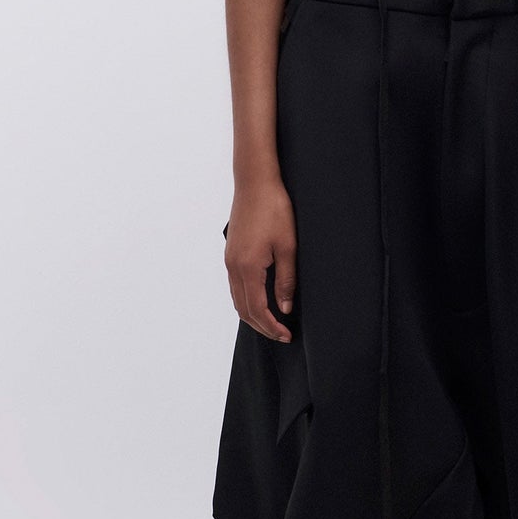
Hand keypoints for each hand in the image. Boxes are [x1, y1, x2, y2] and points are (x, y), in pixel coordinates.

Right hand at [224, 180, 297, 341]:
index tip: (286, 335)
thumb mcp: (287, 246)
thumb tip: (284, 307)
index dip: (271, 326)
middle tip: (281, 334)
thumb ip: (286, 279)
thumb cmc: (274, 209)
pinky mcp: (231, 252)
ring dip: (252, 314)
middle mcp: (233, 267)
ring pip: (237, 298)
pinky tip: (259, 299)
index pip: (257, 309)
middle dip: (262, 326)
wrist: (255, 183)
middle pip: (243, 309)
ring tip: (271, 322)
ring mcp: (230, 260)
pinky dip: (246, 299)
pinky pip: (235, 285)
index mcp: (248, 268)